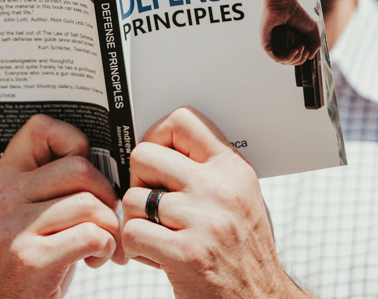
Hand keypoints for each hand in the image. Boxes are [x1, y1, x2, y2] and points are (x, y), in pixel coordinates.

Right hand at [0, 114, 125, 298]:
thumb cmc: (27, 266)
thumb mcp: (23, 217)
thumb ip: (48, 185)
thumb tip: (102, 157)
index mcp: (0, 179)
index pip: (39, 128)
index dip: (74, 141)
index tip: (87, 172)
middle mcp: (1, 198)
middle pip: (79, 168)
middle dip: (106, 195)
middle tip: (107, 220)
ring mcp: (12, 228)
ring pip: (90, 202)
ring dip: (110, 226)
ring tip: (103, 245)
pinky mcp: (30, 259)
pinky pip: (92, 234)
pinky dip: (106, 248)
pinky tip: (96, 259)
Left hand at [121, 107, 310, 298]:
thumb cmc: (246, 252)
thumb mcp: (241, 198)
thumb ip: (209, 170)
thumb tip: (166, 146)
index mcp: (232, 169)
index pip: (183, 120)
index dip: (157, 134)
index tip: (158, 160)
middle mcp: (219, 189)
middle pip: (144, 155)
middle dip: (138, 181)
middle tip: (150, 203)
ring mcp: (203, 220)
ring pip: (132, 198)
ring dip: (135, 220)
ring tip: (157, 235)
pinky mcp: (186, 254)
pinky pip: (132, 233)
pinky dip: (136, 249)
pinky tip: (156, 256)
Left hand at [256, 0, 320, 64]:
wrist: (285, 4)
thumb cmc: (297, 14)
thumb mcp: (312, 30)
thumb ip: (315, 44)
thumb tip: (310, 57)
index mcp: (291, 43)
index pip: (296, 58)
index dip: (303, 58)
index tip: (308, 50)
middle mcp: (282, 45)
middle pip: (291, 62)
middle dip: (300, 59)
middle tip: (304, 49)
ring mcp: (274, 45)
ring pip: (284, 62)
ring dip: (295, 59)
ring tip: (299, 49)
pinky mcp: (267, 44)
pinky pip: (276, 58)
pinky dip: (287, 58)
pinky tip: (294, 51)